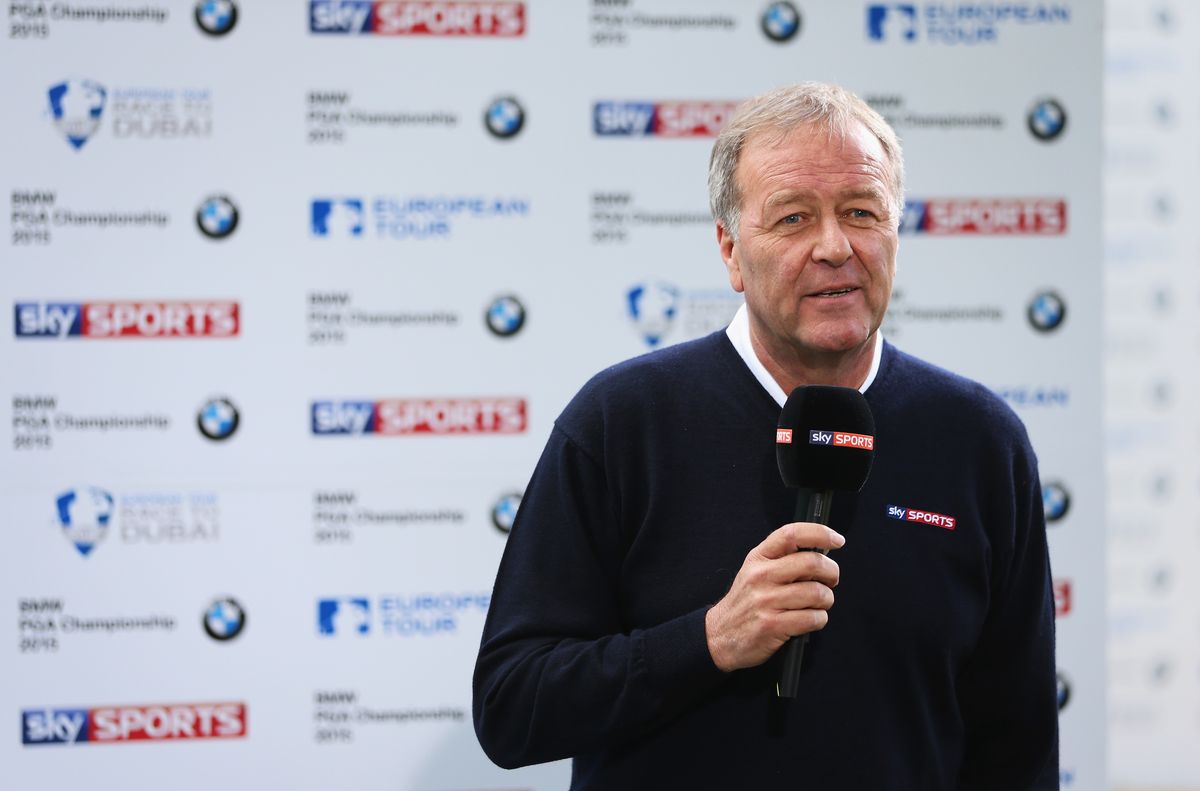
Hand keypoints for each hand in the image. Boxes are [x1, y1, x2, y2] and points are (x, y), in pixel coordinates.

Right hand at [704, 522, 843, 672]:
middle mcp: (761, 576)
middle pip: (812, 563)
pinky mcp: (772, 625)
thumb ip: (782, 560)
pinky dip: (819, 619)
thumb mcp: (754, 572)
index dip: (820, 533)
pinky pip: (813, 618)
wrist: (719, 636)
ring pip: (817, 593)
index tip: (836, 540)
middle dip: (831, 572)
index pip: (791, 534)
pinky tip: (810, 619)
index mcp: (758, 558)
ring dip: (826, 600)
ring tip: (818, 604)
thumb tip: (820, 556)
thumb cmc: (745, 603)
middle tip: (831, 580)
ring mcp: (765, 601)